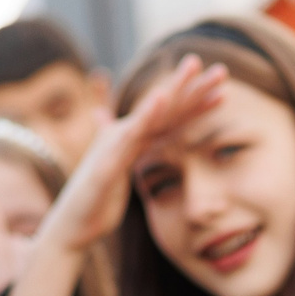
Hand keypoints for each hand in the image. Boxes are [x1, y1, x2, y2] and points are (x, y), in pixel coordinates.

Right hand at [0, 56, 228, 295]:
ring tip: (194, 68)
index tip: (223, 91)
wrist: (71, 228)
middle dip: (192, 88)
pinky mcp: (105, 162)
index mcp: (132, 142)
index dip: (195, 105)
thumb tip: (124, 144)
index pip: (170, 120)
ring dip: (173, 90)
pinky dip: (145, 115)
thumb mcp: (117, 178)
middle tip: (221, 70)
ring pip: (150, 114)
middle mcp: (123, 136)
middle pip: (165, 110)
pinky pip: (129, 136)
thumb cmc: (94, 204)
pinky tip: (161, 97)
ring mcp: (113, 146)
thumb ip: (126, 157)